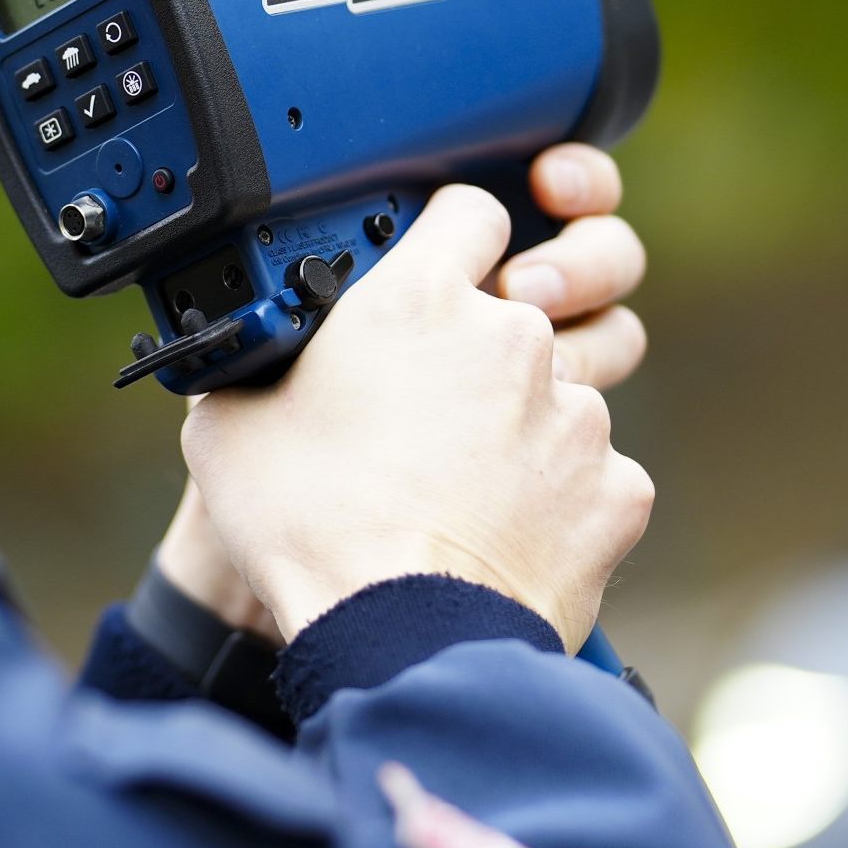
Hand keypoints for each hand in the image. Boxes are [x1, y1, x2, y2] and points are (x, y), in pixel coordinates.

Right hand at [177, 182, 654, 647]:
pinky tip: (505, 535)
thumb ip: (262, 363)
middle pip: (522, 309)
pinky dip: (560, 501)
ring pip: (559, 397)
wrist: (396, 636)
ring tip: (461, 490)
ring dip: (521, 428)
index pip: (471, 211)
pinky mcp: (616, 489)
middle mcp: (512, 337)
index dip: (455, 235)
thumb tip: (246, 361)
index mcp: (417, 299)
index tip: (441, 263)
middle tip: (437, 402)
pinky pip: (595, 477)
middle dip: (486, 348)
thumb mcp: (231, 422)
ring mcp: (575, 414)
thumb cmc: (308, 526)